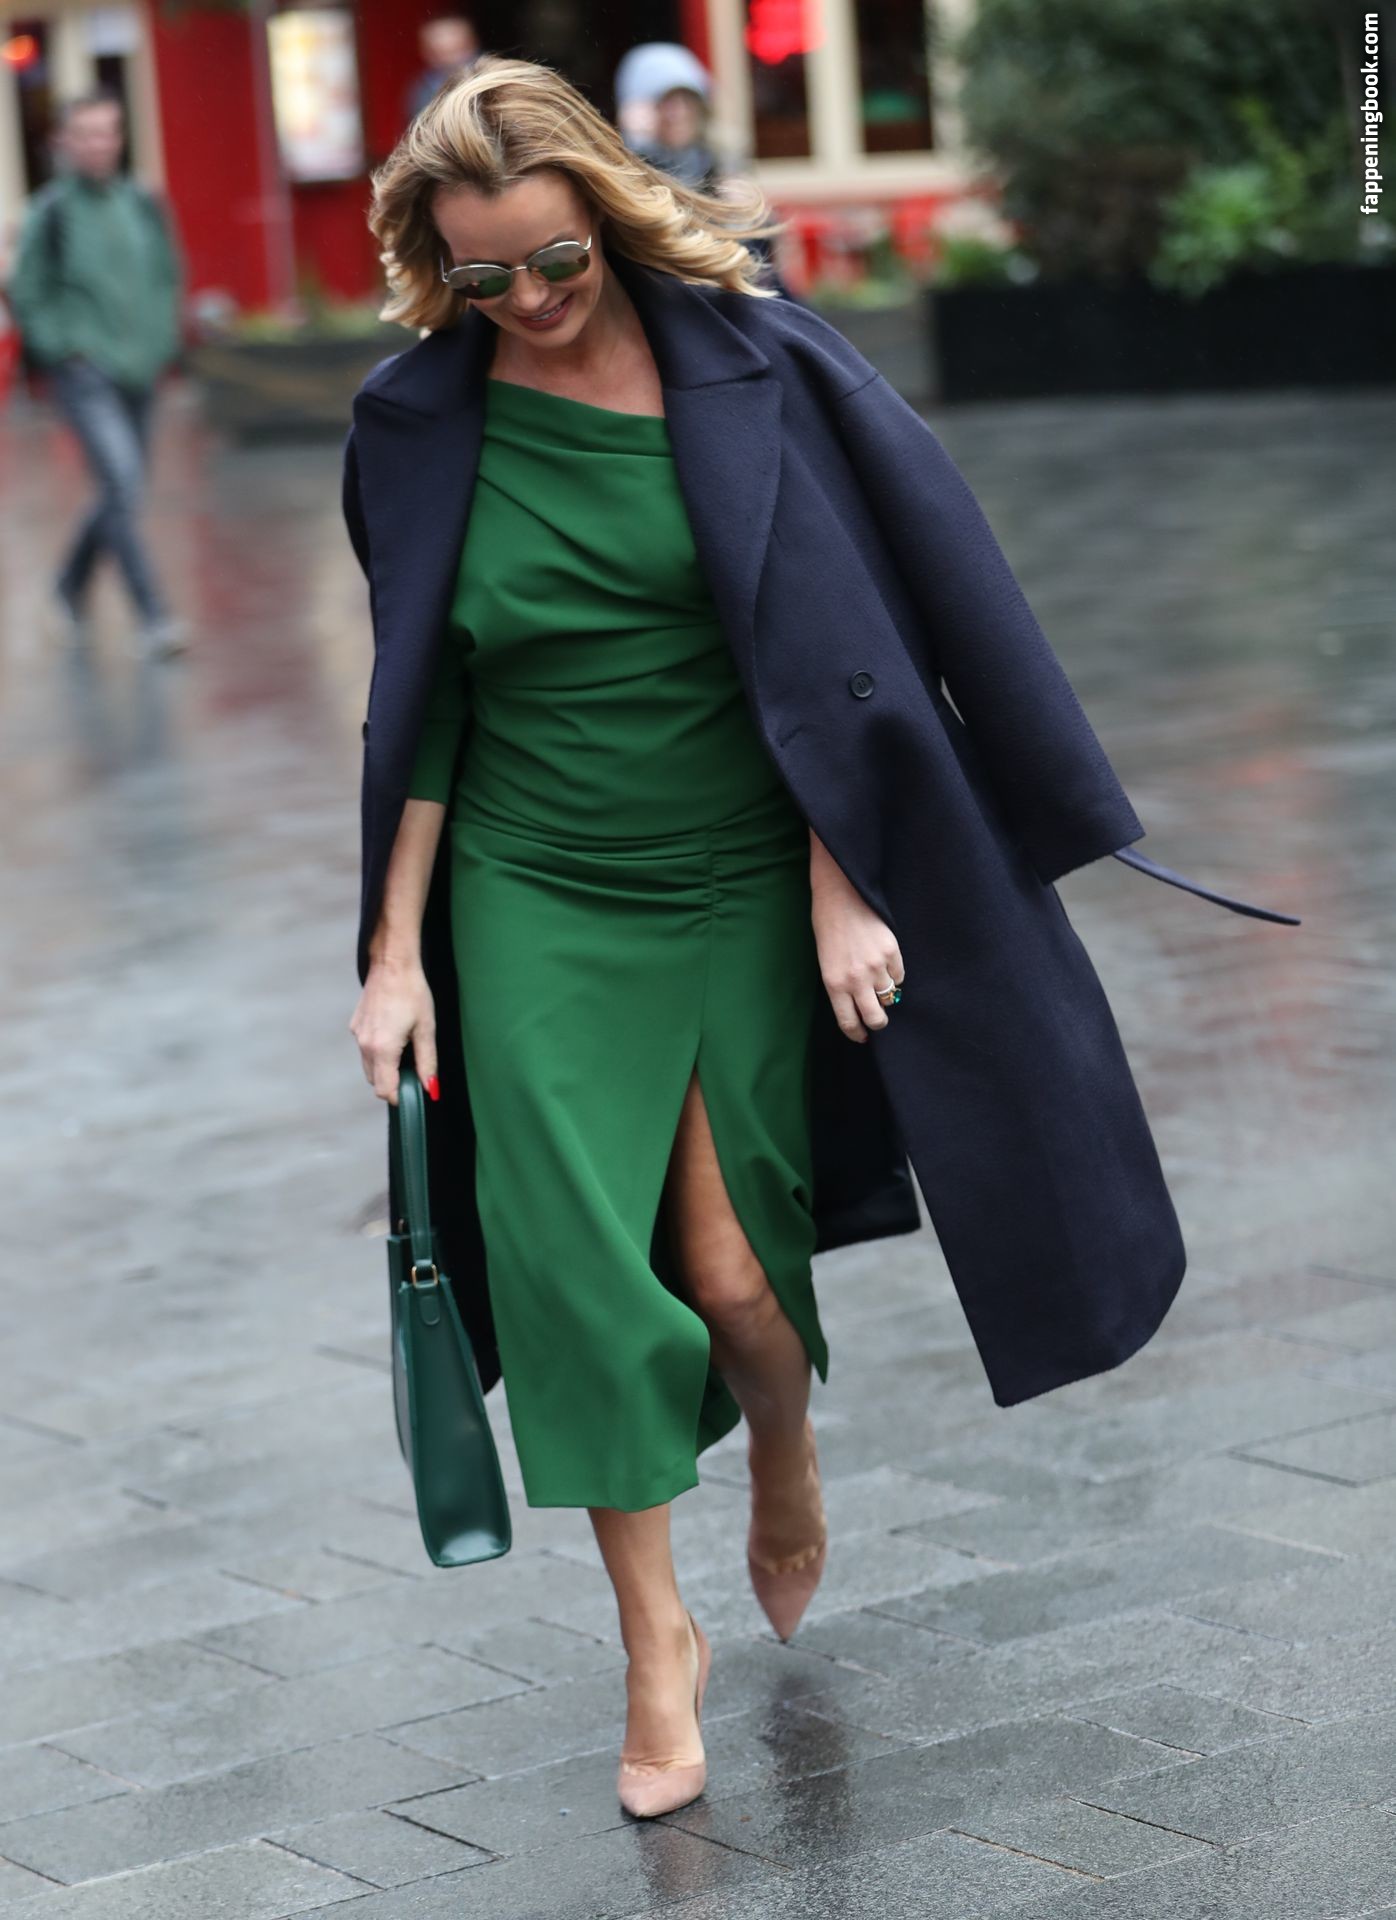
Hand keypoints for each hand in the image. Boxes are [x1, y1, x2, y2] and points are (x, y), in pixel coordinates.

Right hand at [349, 956, 438, 1104]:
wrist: (392, 963)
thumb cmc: (412, 993)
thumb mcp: (426, 1029)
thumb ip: (427, 1062)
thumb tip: (431, 1089)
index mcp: (382, 1049)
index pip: (384, 1090)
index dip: (399, 1097)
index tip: (413, 1091)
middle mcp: (365, 1045)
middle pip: (375, 1081)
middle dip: (393, 1082)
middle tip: (413, 1069)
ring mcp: (357, 1035)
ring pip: (369, 1066)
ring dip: (385, 1067)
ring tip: (404, 1048)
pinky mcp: (355, 1025)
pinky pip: (365, 1049)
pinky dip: (377, 1052)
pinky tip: (393, 1033)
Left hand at [810, 867, 905, 1043]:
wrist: (841, 896)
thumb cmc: (828, 928)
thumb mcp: (826, 962)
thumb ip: (841, 986)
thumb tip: (858, 1007)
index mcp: (833, 984)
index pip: (849, 1022)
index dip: (857, 1033)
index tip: (862, 1036)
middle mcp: (855, 979)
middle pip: (876, 1018)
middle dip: (878, 1022)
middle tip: (878, 1017)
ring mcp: (876, 966)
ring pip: (890, 995)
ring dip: (886, 993)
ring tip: (878, 981)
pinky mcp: (891, 952)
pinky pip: (899, 975)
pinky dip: (894, 974)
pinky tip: (885, 963)